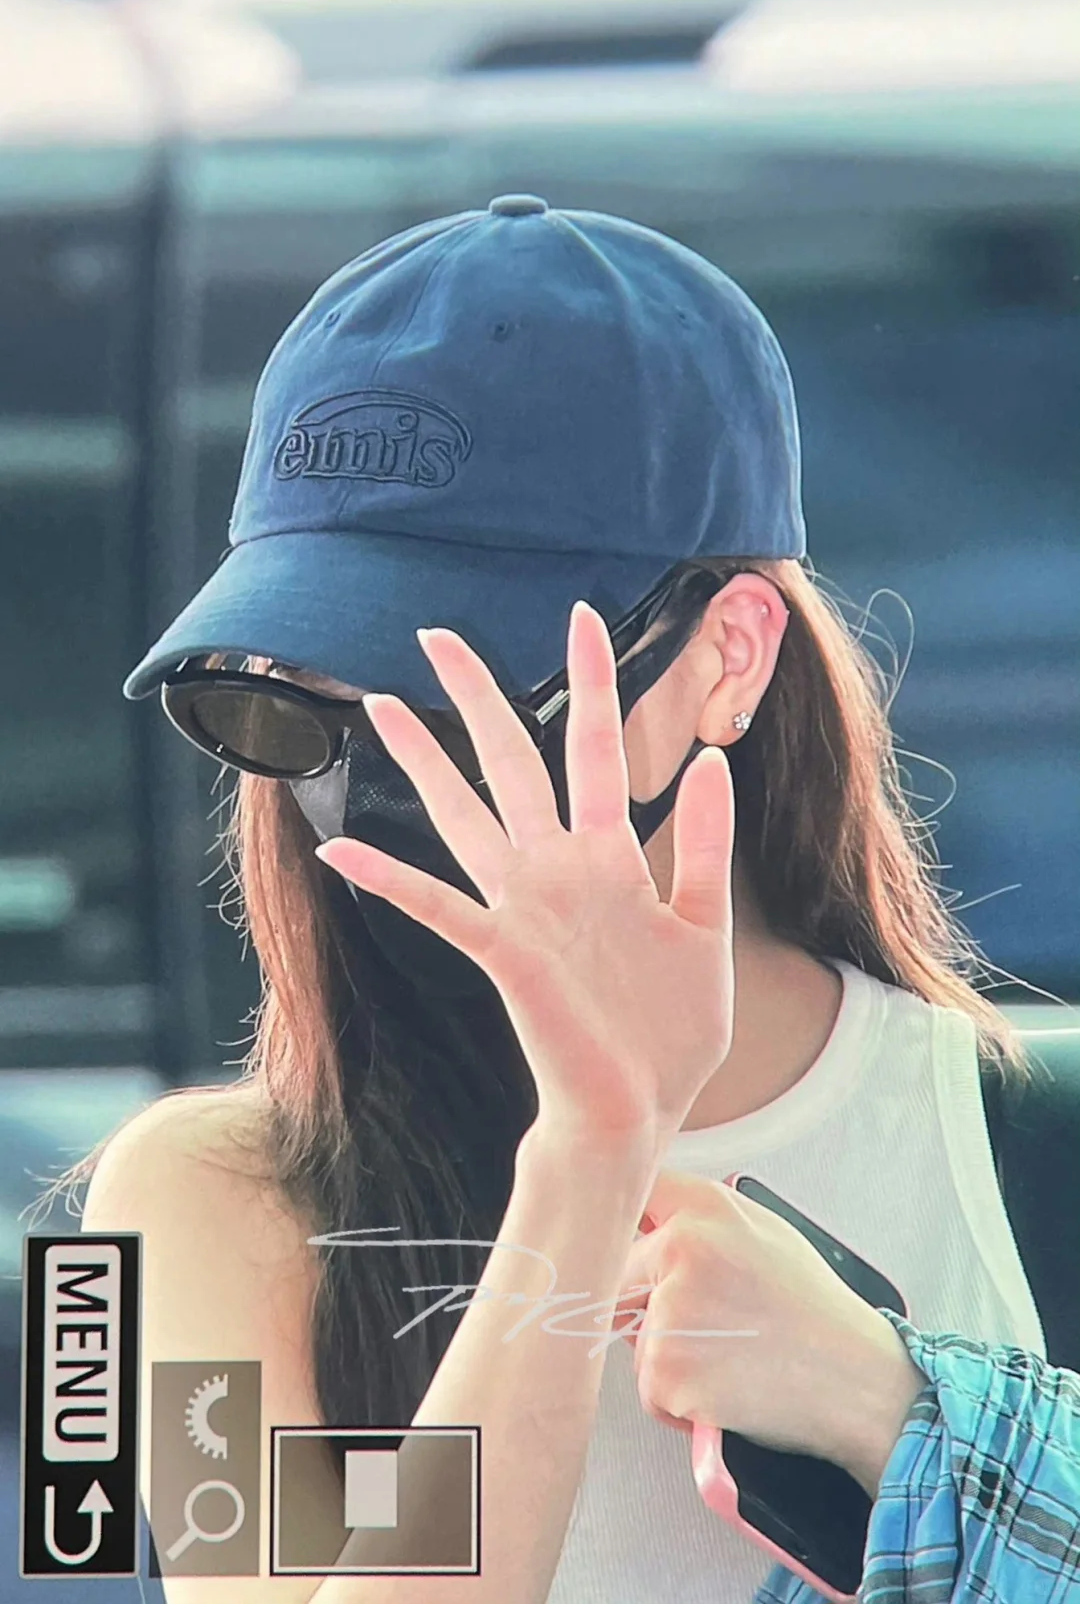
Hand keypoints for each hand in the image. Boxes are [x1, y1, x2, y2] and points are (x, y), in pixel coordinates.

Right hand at [314, 601, 735, 1150]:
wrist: (641, 1109)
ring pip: (466, 813)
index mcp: (609, 858)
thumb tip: (711, 757)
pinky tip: (341, 850)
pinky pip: (438, 906)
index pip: (596, 748)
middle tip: (439, 636)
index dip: (592, 682)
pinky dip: (391, 878)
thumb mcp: (704, 925)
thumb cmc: (672, 1030)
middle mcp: (558, 870)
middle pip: (511, 761)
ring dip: (425, 759)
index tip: (584, 617)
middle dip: (479, 695)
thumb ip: (700, 843)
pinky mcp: (504, 953)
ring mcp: (524, 908)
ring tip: (383, 705)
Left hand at [615, 1171, 926, 1493]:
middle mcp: (680, 1247)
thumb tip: (645, 1215)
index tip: (629, 1241)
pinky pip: (648, 1386)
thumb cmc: (814, 1311)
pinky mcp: (664, 1369)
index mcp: (704, 1207)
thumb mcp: (764, 1230)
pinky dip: (676, 1399)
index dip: (627, 1223)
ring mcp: (668, 1308)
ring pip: (632, 1334)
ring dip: (665, 1354)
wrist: (855, 1380)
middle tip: (706, 1321)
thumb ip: (700, 1213)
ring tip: (727, 1353)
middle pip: (618, 1271)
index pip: (631, 1194)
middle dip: (645, 1300)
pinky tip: (724, 1386)